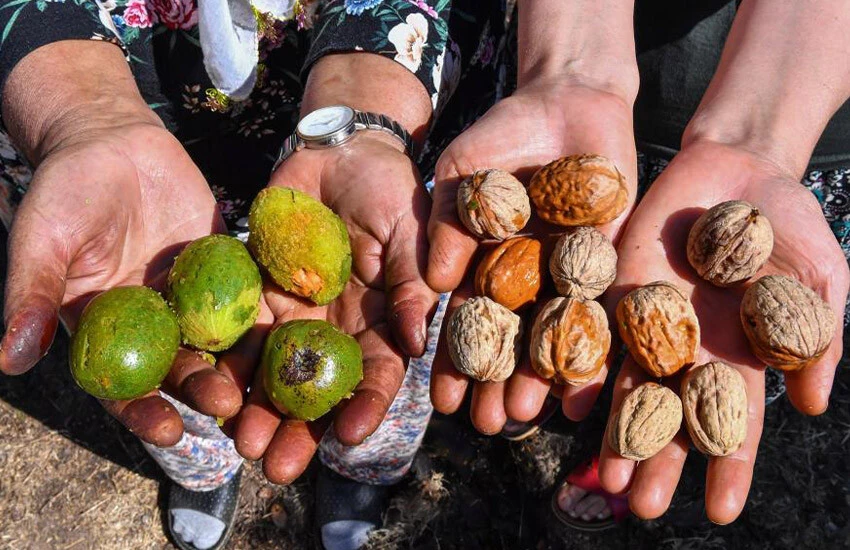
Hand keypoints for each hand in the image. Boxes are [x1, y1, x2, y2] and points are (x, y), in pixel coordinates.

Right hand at [0, 42, 241, 445]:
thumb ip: (30, 296)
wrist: (111, 140)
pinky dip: (265, 311)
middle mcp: (153, 323)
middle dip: (202, 390)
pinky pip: (248, 292)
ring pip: (219, 338)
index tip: (167, 431)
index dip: (144, 410)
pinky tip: (289, 329)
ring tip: (261, 382)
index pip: (124, 384)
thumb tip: (8, 361)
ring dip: (240, 362)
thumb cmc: (64, 192)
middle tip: (228, 406)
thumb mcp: (41, 241)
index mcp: (106, 331)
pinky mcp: (226, 266)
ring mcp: (192, 297)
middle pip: (180, 367)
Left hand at [229, 132, 435, 483]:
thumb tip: (416, 344)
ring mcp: (295, 312)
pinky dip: (226, 360)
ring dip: (258, 409)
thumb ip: (413, 284)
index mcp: (381, 320)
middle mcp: (337, 327)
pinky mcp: (257, 289)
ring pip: (274, 370)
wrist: (340, 151)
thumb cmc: (388, 188)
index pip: (376, 374)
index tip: (348, 436)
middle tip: (277, 469)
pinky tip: (210, 388)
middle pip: (318, 387)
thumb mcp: (410, 232)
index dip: (365, 405)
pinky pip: (240, 329)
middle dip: (299, 427)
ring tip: (239, 443)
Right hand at [427, 76, 637, 432]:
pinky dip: (596, 349)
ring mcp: (569, 275)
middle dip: (497, 383)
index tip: (441, 400)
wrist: (569, 99)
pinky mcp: (611, 263)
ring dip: (540, 377)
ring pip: (554, 336)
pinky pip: (604, 312)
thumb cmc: (502, 134)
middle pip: (511, 340)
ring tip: (527, 416)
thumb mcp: (460, 173)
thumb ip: (447, 224)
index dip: (453, 361)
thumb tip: (435, 282)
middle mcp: (526, 280)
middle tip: (487, 425)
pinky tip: (585, 388)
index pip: (466, 322)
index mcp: (486, 266)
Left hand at [598, 140, 848, 523]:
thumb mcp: (818, 278)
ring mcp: (646, 318)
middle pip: (669, 415)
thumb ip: (814, 340)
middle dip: (657, 460)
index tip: (722, 513)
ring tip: (604, 475)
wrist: (738, 167)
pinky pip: (593, 330)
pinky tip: (568, 402)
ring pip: (625, 384)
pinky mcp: (615, 285)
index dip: (729, 468)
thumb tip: (807, 407)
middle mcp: (685, 347)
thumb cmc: (789, 224)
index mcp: (736, 354)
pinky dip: (581, 365)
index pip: (732, 422)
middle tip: (640, 506)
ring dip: (613, 430)